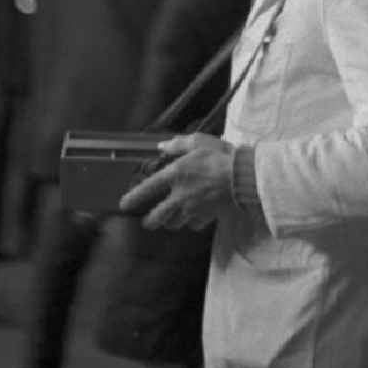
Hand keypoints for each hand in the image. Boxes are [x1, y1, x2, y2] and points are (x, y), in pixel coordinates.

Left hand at [119, 132, 234, 230]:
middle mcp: (180, 196)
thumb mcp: (198, 142)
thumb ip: (177, 144)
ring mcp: (193, 209)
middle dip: (150, 221)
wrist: (242, 176)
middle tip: (148, 221)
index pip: (147, 189)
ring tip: (170, 219)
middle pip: (158, 217)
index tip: (124, 204)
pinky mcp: (206, 217)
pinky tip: (194, 216)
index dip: (133, 198)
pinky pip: (194, 225)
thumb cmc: (220, 156)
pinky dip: (192, 222)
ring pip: (174, 224)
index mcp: (175, 175)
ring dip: (170, 222)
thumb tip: (162, 146)